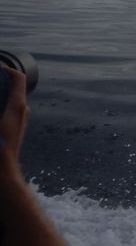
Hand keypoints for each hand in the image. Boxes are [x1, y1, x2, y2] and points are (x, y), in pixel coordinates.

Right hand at [0, 66, 28, 186]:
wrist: (2, 175)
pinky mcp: (14, 130)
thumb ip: (2, 104)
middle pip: (14, 88)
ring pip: (10, 101)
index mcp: (17, 106)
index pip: (18, 78)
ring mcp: (19, 121)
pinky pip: (8, 112)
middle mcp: (22, 111)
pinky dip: (1, 107)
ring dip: (0, 96)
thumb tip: (12, 107)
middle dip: (0, 83)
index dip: (7, 70)